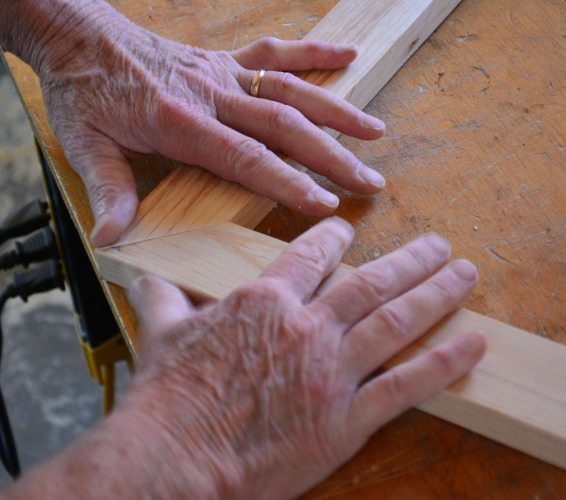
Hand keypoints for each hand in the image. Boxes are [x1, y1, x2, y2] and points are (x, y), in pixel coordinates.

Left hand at [34, 1, 385, 246]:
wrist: (78, 35)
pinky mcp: (224, 59)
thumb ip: (107, 189)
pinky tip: (348, 54)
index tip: (327, 205)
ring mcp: (222, 73)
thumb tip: (111, 237)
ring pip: (290, 91)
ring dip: (336, 111)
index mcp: (180, 120)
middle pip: (283, 126)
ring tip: (375, 133)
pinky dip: (314, 52)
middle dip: (331, 157)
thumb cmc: (84, 91)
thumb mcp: (85, 144)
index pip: (246, 158)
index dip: (289, 182)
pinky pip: (276, 53)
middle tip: (370, 182)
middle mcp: (211, 94)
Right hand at [125, 218, 485, 499]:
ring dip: (436, 294)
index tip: (351, 232)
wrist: (175, 458)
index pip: (311, 256)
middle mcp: (306, 327)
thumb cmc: (167, 398)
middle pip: (371, 282)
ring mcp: (330, 371)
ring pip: (396, 321)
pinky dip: (442, 362)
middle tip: (440, 243)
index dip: (335, 239)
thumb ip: (161, 298)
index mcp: (264, 302)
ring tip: (465, 274)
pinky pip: (405, 384)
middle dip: (412, 259)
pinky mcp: (345, 418)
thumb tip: (143, 278)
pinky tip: (470, 342)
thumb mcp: (161, 335)